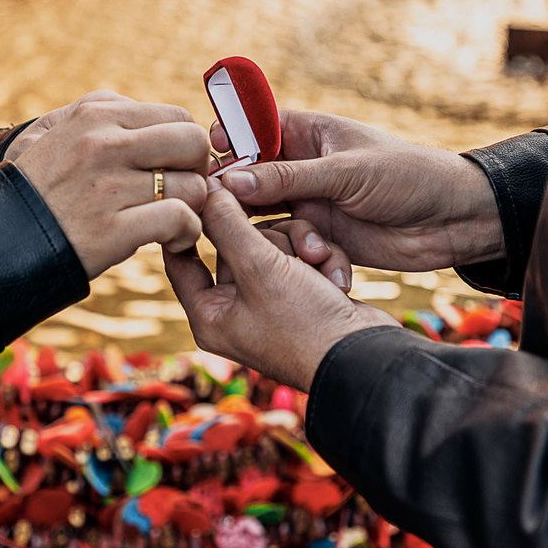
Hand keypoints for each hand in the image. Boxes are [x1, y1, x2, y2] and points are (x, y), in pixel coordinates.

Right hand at [16, 92, 210, 278]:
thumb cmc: (36, 187)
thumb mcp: (58, 130)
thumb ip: (107, 115)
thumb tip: (160, 119)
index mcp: (95, 113)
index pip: (177, 115)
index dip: (187, 145)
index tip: (178, 168)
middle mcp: (103, 143)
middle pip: (193, 143)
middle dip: (198, 171)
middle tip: (183, 193)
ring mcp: (107, 185)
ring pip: (193, 185)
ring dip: (194, 209)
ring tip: (175, 221)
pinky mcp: (111, 229)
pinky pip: (181, 220)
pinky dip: (186, 234)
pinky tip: (171, 241)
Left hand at [165, 179, 395, 391]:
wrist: (367, 358)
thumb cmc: (305, 323)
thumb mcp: (260, 267)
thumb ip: (227, 223)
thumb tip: (203, 189)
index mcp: (210, 315)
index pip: (180, 259)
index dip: (189, 224)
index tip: (202, 193)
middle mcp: (235, 311)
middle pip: (235, 244)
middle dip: (270, 237)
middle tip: (292, 244)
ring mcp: (270, 304)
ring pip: (273, 245)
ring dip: (300, 244)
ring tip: (319, 258)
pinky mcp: (302, 296)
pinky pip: (300, 259)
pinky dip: (320, 260)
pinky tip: (335, 275)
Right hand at [212, 109, 502, 271]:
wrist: (454, 222)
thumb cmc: (408, 177)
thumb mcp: (347, 172)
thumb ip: (289, 178)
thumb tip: (231, 178)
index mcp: (309, 132)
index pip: (253, 127)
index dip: (228, 138)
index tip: (212, 154)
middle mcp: (301, 167)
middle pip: (248, 174)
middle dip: (235, 192)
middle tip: (219, 207)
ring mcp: (308, 202)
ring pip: (263, 215)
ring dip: (265, 229)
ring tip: (277, 238)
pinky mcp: (318, 237)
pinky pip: (287, 245)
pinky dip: (294, 254)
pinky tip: (316, 260)